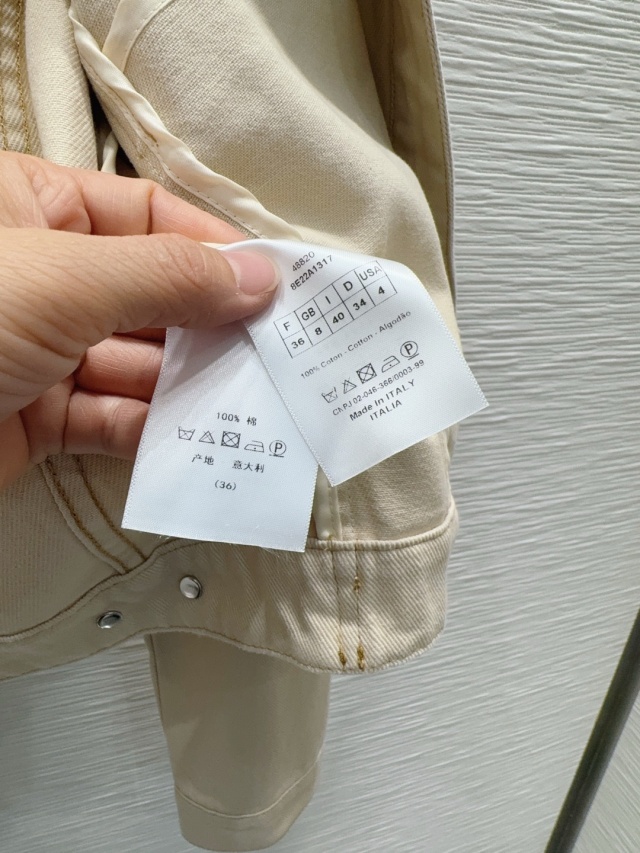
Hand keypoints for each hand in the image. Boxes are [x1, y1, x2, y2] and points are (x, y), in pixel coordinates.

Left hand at [0, 152, 277, 489]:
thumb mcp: (60, 279)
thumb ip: (164, 276)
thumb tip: (252, 277)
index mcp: (34, 212)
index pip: (147, 216)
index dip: (214, 247)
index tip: (273, 281)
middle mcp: (43, 280)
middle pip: (152, 296)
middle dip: (211, 325)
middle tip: (273, 349)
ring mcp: (41, 353)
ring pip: (139, 365)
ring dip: (191, 385)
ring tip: (248, 400)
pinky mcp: (38, 420)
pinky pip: (112, 420)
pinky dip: (153, 432)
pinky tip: (192, 439)